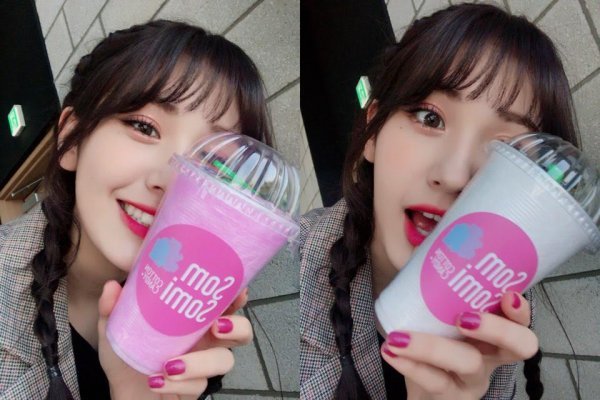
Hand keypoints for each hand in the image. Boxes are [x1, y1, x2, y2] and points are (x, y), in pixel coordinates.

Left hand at [97, 281, 251, 399]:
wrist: (122, 394)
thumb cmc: (127, 358)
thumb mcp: (116, 328)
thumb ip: (113, 307)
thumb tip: (112, 286)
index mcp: (195, 321)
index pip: (226, 304)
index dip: (237, 296)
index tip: (237, 291)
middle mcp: (206, 342)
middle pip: (243, 332)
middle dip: (237, 327)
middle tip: (216, 326)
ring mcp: (203, 367)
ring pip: (224, 361)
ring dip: (200, 362)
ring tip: (171, 364)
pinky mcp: (195, 389)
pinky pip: (198, 386)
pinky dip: (177, 383)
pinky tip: (156, 380)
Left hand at [381, 292, 537, 399]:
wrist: (421, 388)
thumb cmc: (433, 340)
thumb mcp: (439, 314)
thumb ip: (440, 284)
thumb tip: (430, 241)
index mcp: (494, 333)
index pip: (524, 321)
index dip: (522, 311)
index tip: (508, 294)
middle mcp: (491, 357)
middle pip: (518, 347)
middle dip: (497, 329)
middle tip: (464, 317)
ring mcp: (472, 380)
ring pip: (467, 364)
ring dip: (432, 346)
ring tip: (400, 336)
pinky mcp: (449, 397)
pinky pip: (434, 382)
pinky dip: (410, 365)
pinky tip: (390, 350)